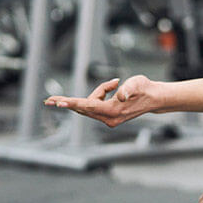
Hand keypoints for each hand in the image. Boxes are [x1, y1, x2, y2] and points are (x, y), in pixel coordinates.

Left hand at [43, 75, 159, 127]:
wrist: (154, 99)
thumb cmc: (145, 88)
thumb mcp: (137, 82)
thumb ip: (128, 88)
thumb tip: (120, 94)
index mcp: (113, 111)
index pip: (88, 106)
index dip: (73, 103)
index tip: (59, 103)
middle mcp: (108, 118)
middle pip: (83, 108)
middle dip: (68, 103)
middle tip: (48, 101)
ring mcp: (108, 119)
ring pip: (90, 105)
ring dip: (95, 94)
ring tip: (115, 83)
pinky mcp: (108, 117)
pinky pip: (95, 104)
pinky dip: (99, 95)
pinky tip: (113, 87)